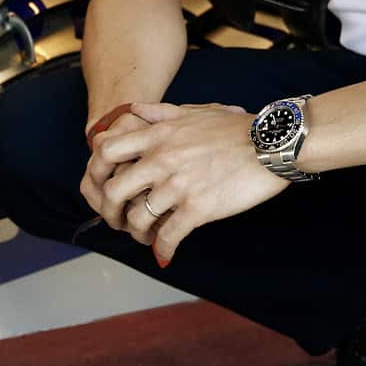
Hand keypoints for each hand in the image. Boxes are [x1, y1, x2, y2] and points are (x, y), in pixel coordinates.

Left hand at [84, 102, 286, 267]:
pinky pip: (168, 236)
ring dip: (137, 234)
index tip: (100, 185)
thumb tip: (134, 110)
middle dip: (109, 211)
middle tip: (117, 220)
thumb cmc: (235, 128)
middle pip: (113, 191)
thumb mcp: (192, 111)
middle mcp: (161, 160)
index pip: (105, 151)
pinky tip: (165, 254)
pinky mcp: (198, 208)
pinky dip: (163, 249)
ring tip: (145, 238)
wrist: (271, 144)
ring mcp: (178, 185)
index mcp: (156, 136)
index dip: (95, 171)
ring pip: (137, 219)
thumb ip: (159, 112)